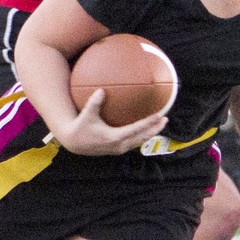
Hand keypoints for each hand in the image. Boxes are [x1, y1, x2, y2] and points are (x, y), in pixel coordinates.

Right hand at [55, 88, 169, 156]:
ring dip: (151, 133)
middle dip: (155, 129)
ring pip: (140, 142)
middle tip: (165, 118)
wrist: (74, 143)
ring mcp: (119, 149)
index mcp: (113, 137)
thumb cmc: (80, 127)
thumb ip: (94, 102)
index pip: (136, 129)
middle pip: (142, 137)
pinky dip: (143, 136)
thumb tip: (102, 90)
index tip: (159, 115)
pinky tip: (148, 129)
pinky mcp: (118, 149)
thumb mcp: (86, 114)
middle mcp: (119, 145)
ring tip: (161, 124)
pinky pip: (134, 143)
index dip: (148, 122)